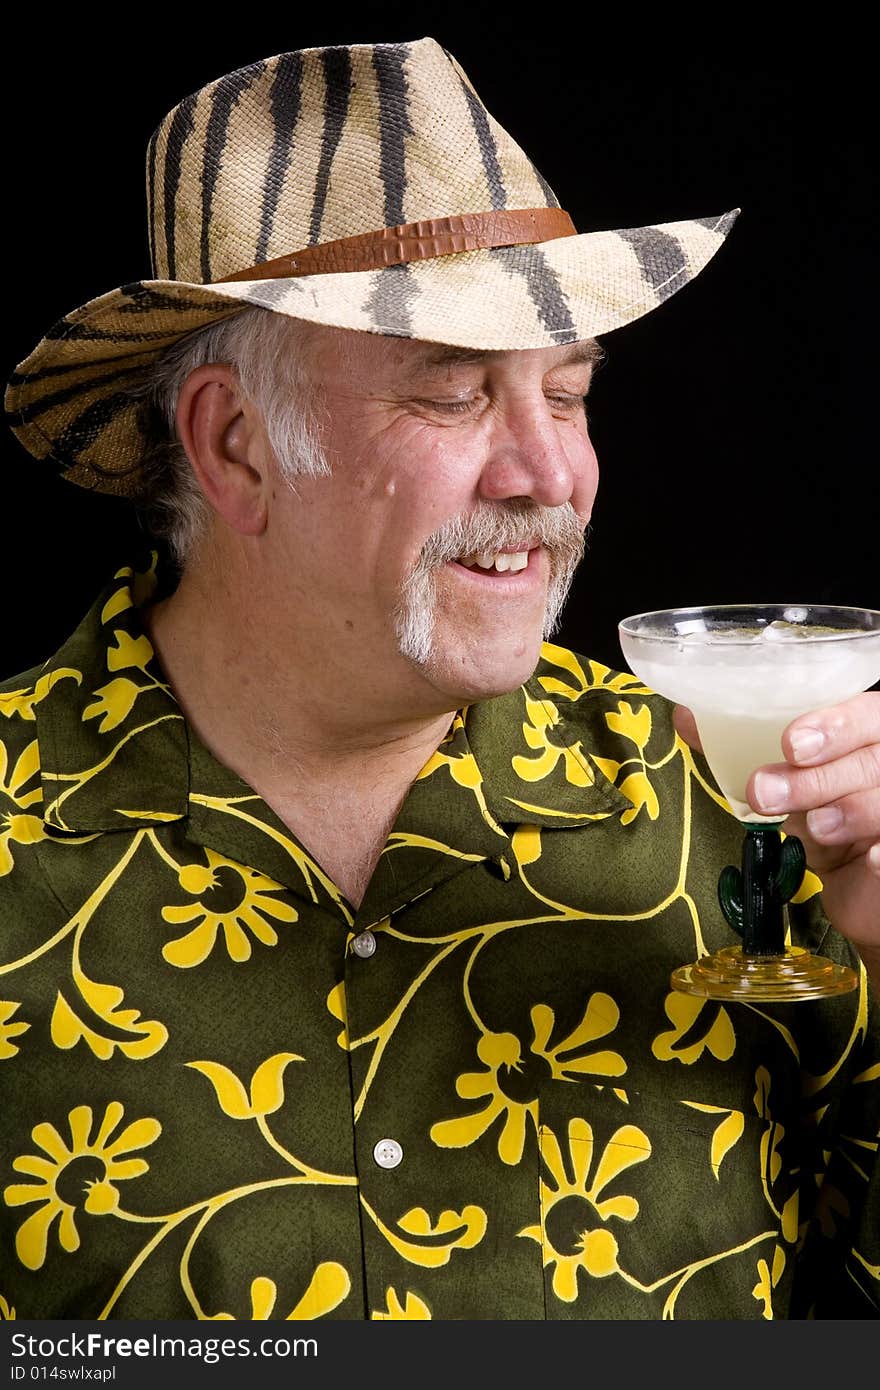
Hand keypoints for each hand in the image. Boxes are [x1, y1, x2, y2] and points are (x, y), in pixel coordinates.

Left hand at [673, 693, 879, 983]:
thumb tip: (687, 717)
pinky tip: (867, 857)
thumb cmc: (824, 817)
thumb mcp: (786, 779)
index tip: (791, 743)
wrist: (855, 884)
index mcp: (868, 735)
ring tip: (813, 826)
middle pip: (872, 759)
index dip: (834, 724)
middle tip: (764, 792)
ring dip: (842, 811)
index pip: (865, 714)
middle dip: (815, 777)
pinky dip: (879, 853)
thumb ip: (742, 747)